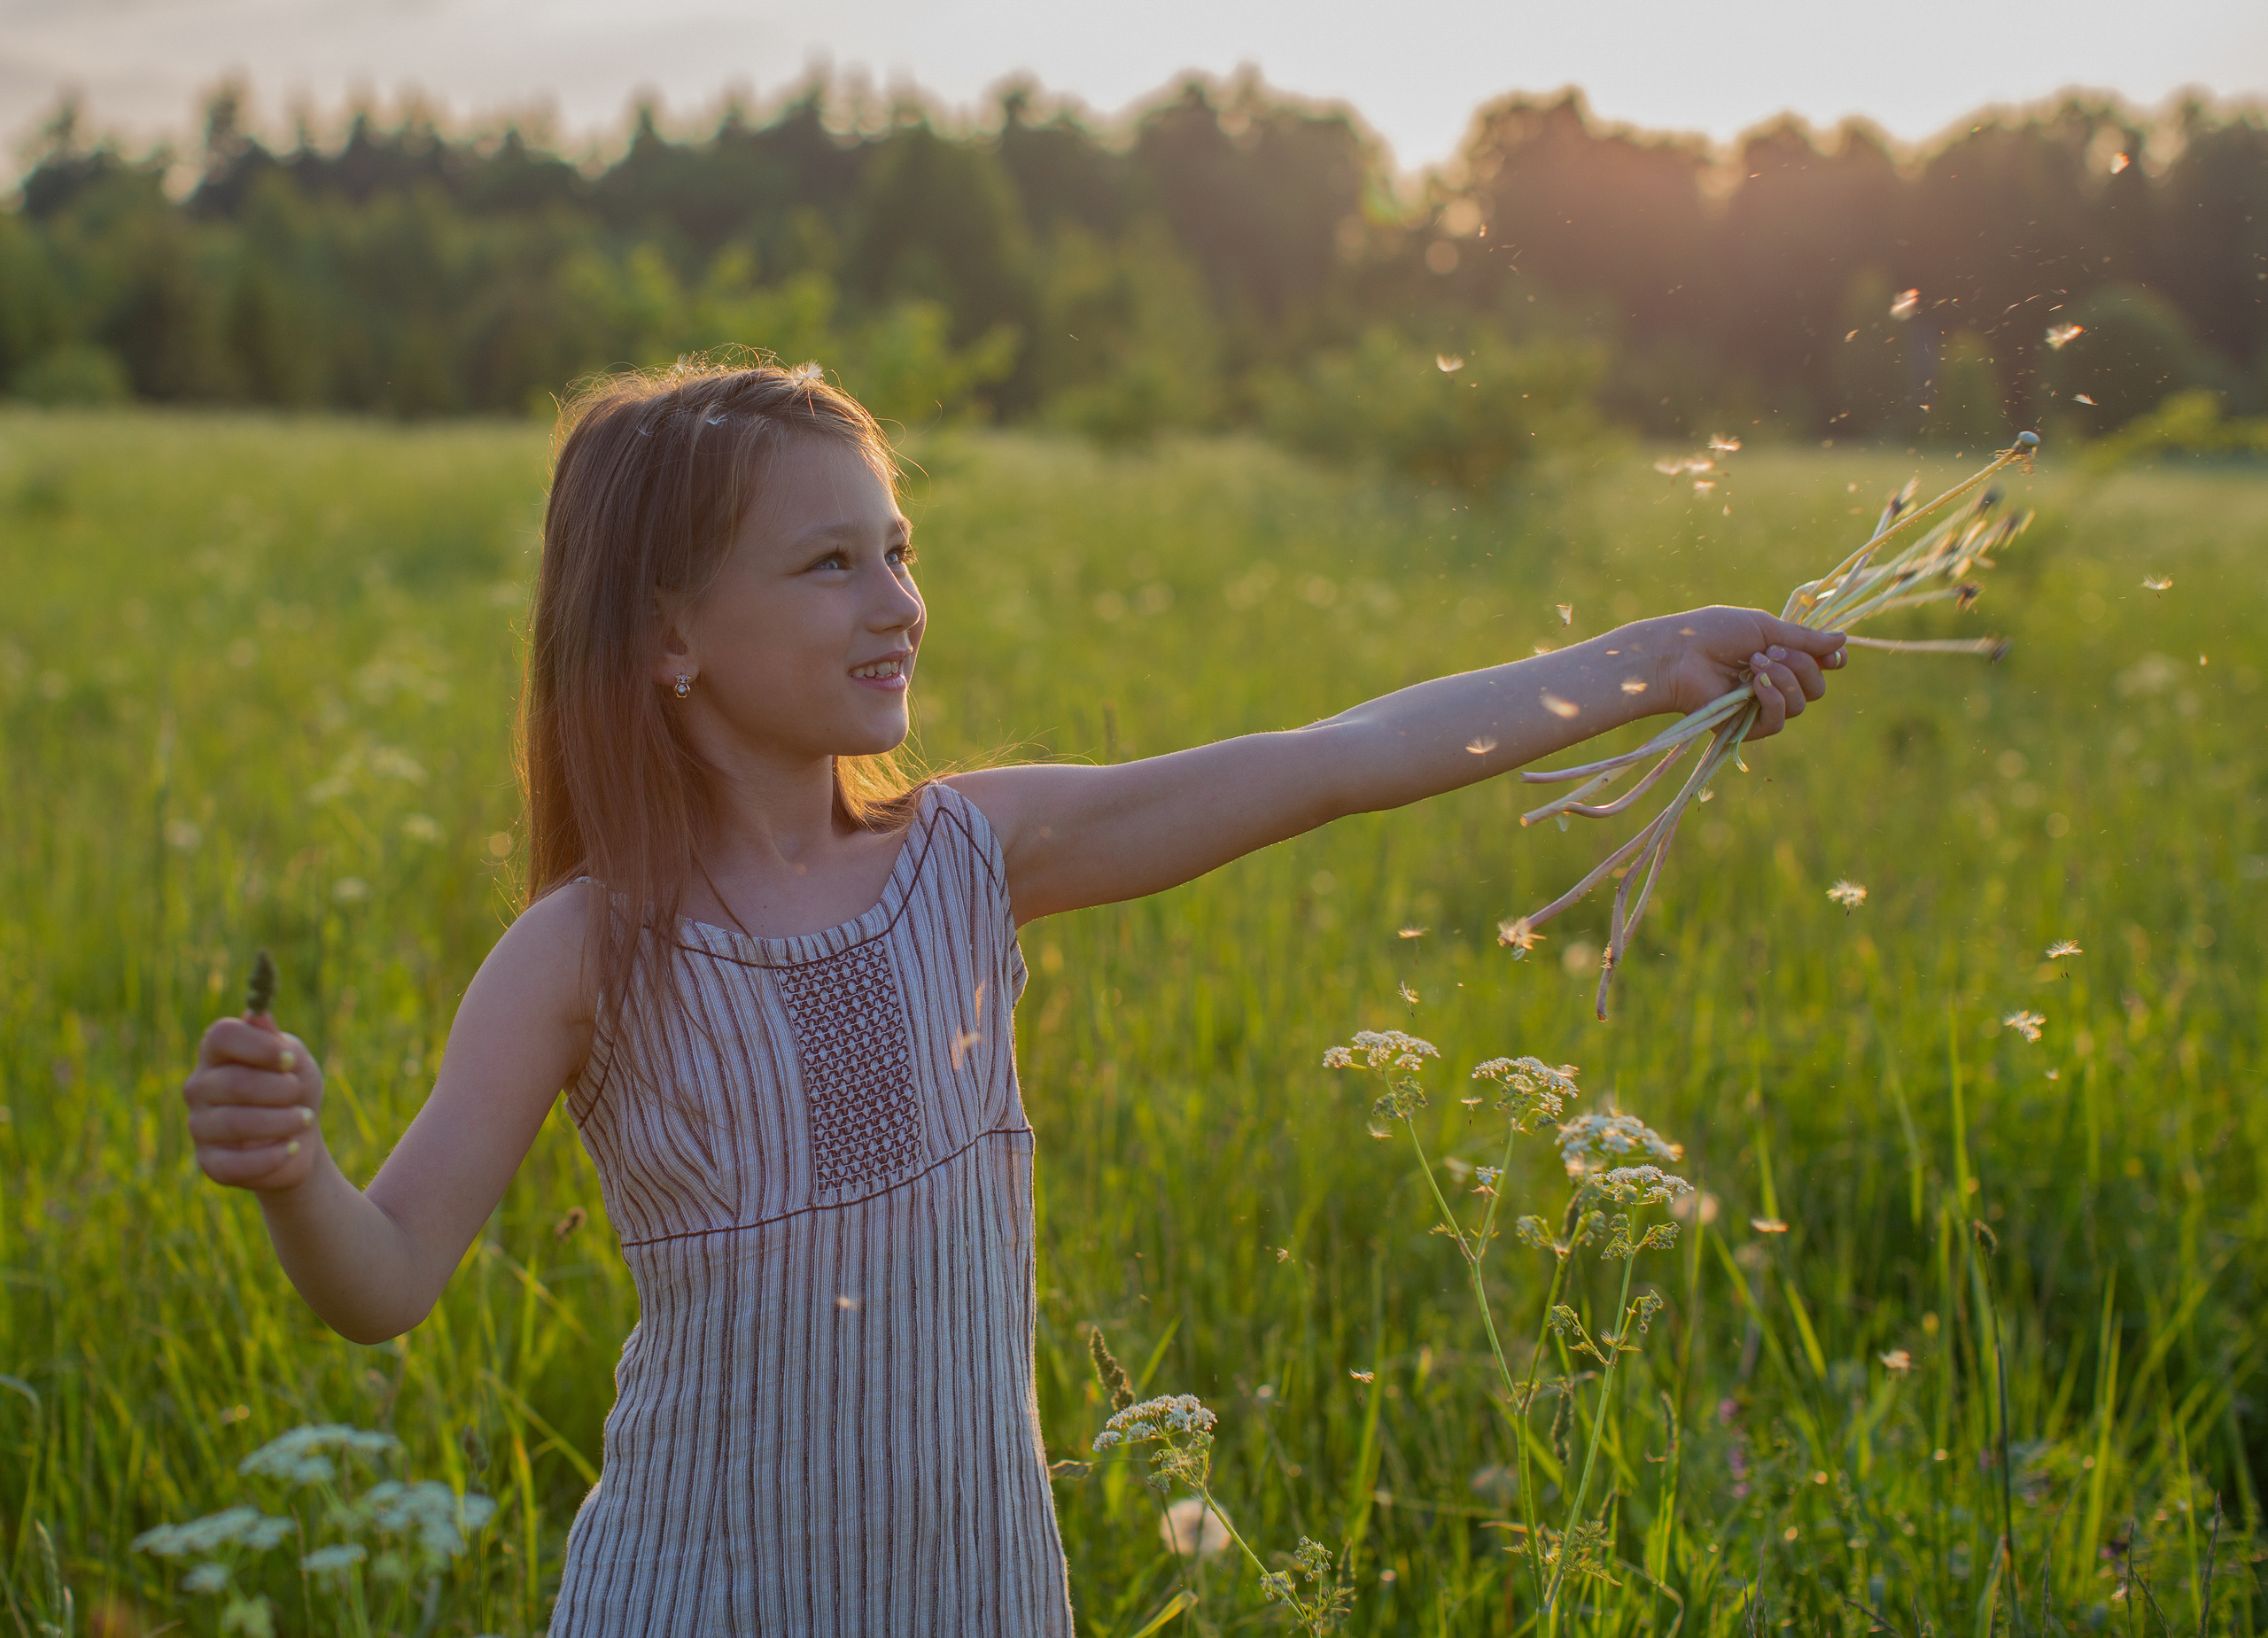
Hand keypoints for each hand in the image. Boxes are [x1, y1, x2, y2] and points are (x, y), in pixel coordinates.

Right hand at [184, 1012, 326, 1192]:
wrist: (298, 1140)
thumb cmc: (293, 1091)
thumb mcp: (296, 1063)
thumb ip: (277, 1042)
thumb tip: (256, 1015)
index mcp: (216, 1053)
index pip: (221, 1036)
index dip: (259, 1046)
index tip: (290, 1060)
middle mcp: (199, 1087)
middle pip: (234, 1082)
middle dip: (280, 1090)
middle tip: (299, 1094)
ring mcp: (199, 1125)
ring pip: (234, 1123)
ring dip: (281, 1122)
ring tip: (304, 1120)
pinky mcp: (209, 1161)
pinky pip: (235, 1163)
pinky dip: (272, 1156)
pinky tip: (291, 1148)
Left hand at [1642, 606, 1845, 740]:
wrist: (1677, 654)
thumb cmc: (1712, 633)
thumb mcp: (1764, 627)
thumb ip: (1804, 638)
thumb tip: (1843, 639)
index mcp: (1777, 656)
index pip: (1820, 667)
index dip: (1831, 662)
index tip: (1832, 656)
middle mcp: (1772, 683)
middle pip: (1816, 687)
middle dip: (1802, 665)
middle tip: (1769, 651)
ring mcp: (1758, 706)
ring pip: (1801, 705)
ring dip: (1785, 679)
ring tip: (1755, 664)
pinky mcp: (1743, 727)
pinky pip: (1778, 722)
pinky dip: (1774, 701)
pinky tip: (1756, 686)